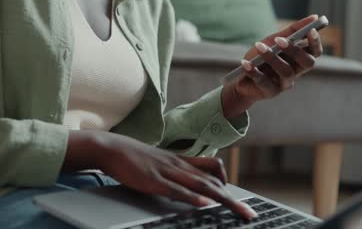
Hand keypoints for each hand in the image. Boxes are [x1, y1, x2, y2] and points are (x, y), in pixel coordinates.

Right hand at [92, 132, 256, 219]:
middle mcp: (179, 165)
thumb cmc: (134, 158)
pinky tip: (205, 205)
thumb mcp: (159, 163)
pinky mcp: (154, 180)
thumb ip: (174, 173)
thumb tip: (186, 186)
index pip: (212, 168)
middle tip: (249, 214)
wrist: (111, 148)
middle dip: (233, 200)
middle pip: (213, 182)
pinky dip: (193, 198)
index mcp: (181, 161)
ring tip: (238, 211)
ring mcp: (167, 172)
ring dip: (223, 199)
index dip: (227, 182)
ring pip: (201, 186)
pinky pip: (177, 190)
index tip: (239, 198)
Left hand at [230, 14, 324, 103]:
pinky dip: (254, 71)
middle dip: (295, 50)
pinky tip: (246, 63)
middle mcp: (296, 72)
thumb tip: (314, 17)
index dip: (316, 42)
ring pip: (286, 72)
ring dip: (272, 58)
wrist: (242, 78)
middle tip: (279, 40)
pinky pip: (264, 82)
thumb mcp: (274, 40)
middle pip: (307, 63)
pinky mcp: (270, 92)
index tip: (311, 30)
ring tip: (259, 46)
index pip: (315, 52)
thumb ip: (292, 31)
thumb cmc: (261, 57)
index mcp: (299, 59)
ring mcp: (284, 84)